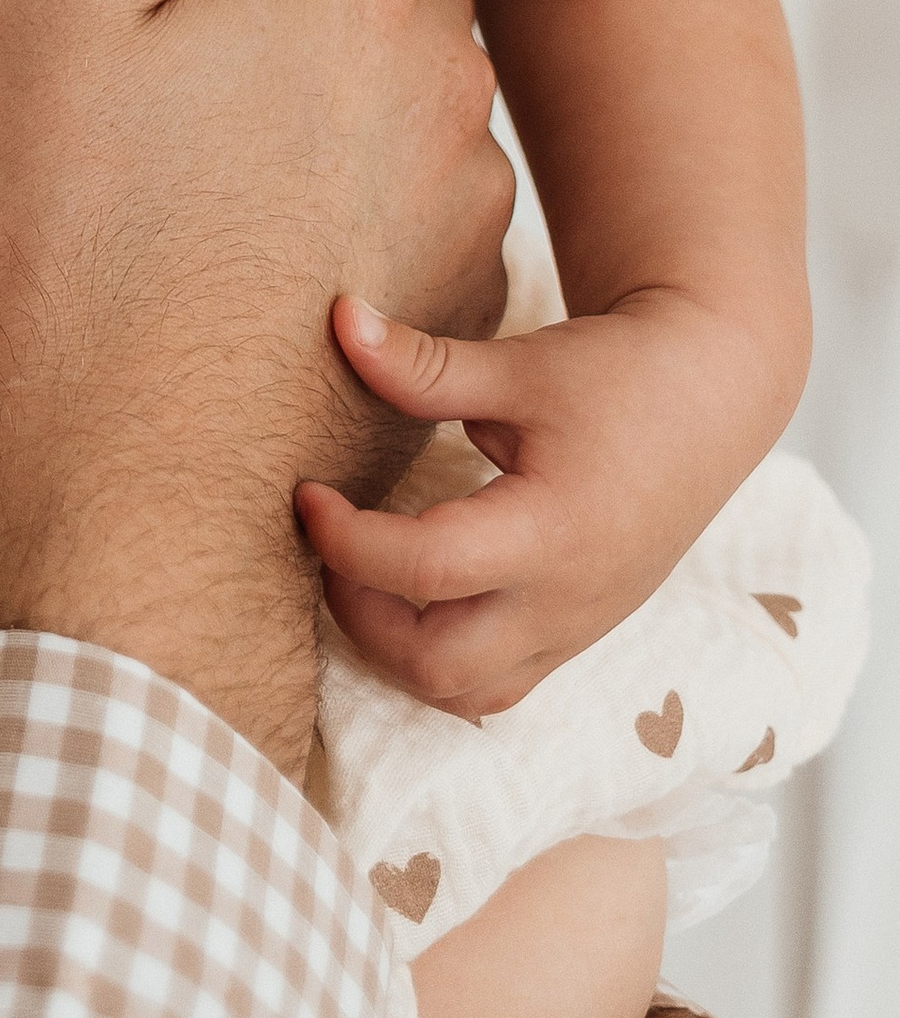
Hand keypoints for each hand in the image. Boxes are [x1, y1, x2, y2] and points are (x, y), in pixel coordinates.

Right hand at [0, 0, 512, 775]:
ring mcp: (465, 191)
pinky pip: (406, 189)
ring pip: (398, 73)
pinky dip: (340, 191)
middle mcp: (449, 67)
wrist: (148, 507)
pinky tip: (236, 233)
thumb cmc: (85, 241)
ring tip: (186, 141)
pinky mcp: (457, 295)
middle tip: (159, 29)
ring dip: (317, 81)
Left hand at [299, 288, 783, 713]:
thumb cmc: (618, 374)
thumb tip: (341, 323)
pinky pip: (499, 684)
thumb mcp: (522, 363)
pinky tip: (408, 599)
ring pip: (469, 694)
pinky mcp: (578, 631)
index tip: (308, 493)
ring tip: (359, 574)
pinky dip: (440, 660)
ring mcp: (577, 627)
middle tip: (328, 543)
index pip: (425, 569)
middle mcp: (567, 600)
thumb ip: (425, 364)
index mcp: (553, 533)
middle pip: (439, 665)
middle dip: (360, 616)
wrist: (711, 397)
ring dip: (397, 652)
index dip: (346, 540)